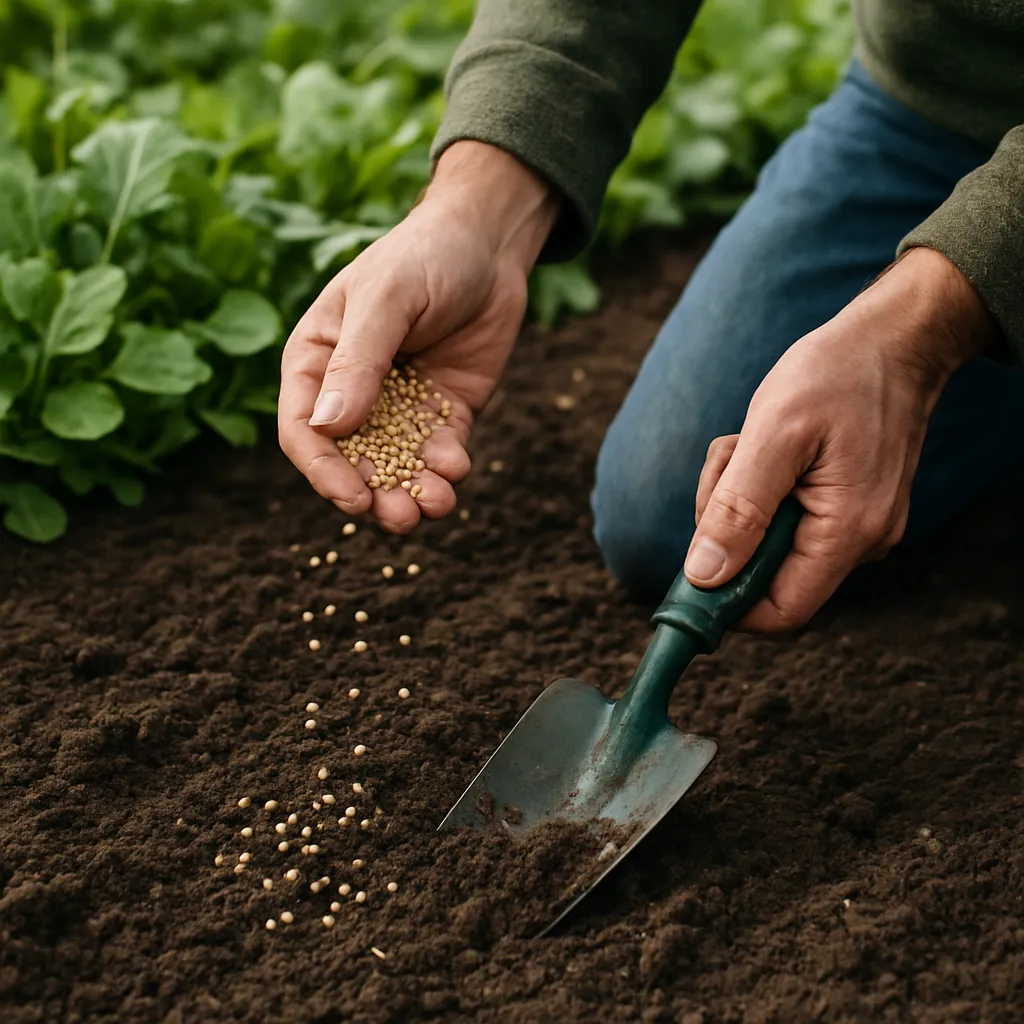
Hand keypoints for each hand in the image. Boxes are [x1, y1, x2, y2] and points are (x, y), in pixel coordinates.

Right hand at [278, 142, 558, 532]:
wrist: (489, 244)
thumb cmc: (424, 257)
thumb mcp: (386, 300)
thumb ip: (359, 361)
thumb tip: (328, 426)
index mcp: (316, 361)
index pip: (304, 430)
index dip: (323, 470)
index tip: (353, 498)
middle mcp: (352, 391)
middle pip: (352, 460)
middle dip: (375, 494)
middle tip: (402, 517)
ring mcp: (399, 405)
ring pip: (397, 465)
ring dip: (413, 492)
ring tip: (437, 505)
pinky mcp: (443, 412)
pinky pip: (438, 452)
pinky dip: (446, 467)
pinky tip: (458, 466)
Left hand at [684, 247, 997, 630]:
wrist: (893, 339)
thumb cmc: (837, 375)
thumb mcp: (775, 434)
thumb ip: (738, 509)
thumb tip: (704, 577)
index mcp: (847, 533)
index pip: (779, 612)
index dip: (725, 603)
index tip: (688, 565)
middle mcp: (860, 542)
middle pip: (763, 574)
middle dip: (727, 525)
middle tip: (729, 463)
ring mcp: (855, 526)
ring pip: (765, 542)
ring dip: (738, 498)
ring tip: (750, 443)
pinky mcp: (845, 508)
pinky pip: (782, 518)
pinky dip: (758, 486)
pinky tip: (768, 444)